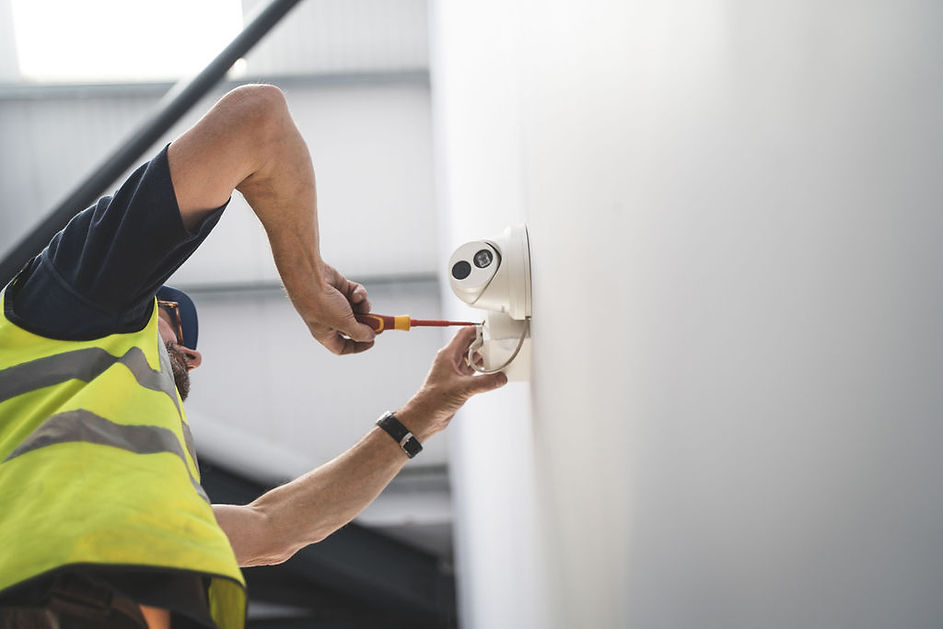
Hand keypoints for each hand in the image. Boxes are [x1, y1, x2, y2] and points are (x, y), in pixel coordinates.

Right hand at [306, 262, 376, 354]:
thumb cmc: (321, 304)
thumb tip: (371, 336)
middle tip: (380, 323)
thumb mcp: (344, 323)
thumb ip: (360, 332)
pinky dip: (359, 294)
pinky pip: (356, 294)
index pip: (342, 346)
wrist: (309, 277)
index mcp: (325, 334)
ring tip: (360, 303)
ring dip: (364, 307)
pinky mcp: (340, 288)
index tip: (372, 342)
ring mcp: (334, 304)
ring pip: (358, 309)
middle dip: (366, 324)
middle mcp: (329, 320)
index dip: (358, 346)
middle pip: (353, 327)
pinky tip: (355, 293)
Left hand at [397, 326, 507, 441]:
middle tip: (497, 345)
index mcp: (448, 355)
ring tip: (496, 359)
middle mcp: (450, 361)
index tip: (491, 330)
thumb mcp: (463, 388)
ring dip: (483, 358)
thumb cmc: (433, 399)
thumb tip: (500, 378)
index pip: (464, 334)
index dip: (477, 330)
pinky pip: (472, 371)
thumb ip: (484, 382)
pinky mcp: (457, 382)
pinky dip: (481, 371)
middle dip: (483, 344)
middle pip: (469, 345)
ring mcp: (454, 371)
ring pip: (471, 358)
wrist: (425, 416)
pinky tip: (490, 374)